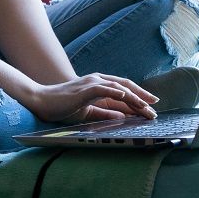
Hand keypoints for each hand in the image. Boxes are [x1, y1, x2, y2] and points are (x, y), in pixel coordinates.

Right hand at [22, 73, 158, 123]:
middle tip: (156, 106)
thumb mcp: (88, 112)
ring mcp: (90, 83)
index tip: (151, 106)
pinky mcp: (84, 90)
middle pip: (125, 85)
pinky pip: (103, 89)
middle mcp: (96, 80)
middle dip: (142, 95)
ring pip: (118, 87)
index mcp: (97, 85)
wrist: (42, 101)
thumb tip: (123, 117)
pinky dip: (116, 92)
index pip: (123, 89)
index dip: (138, 96)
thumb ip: (105, 112)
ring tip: (146, 106)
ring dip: (134, 97)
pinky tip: (126, 96)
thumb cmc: (62, 106)